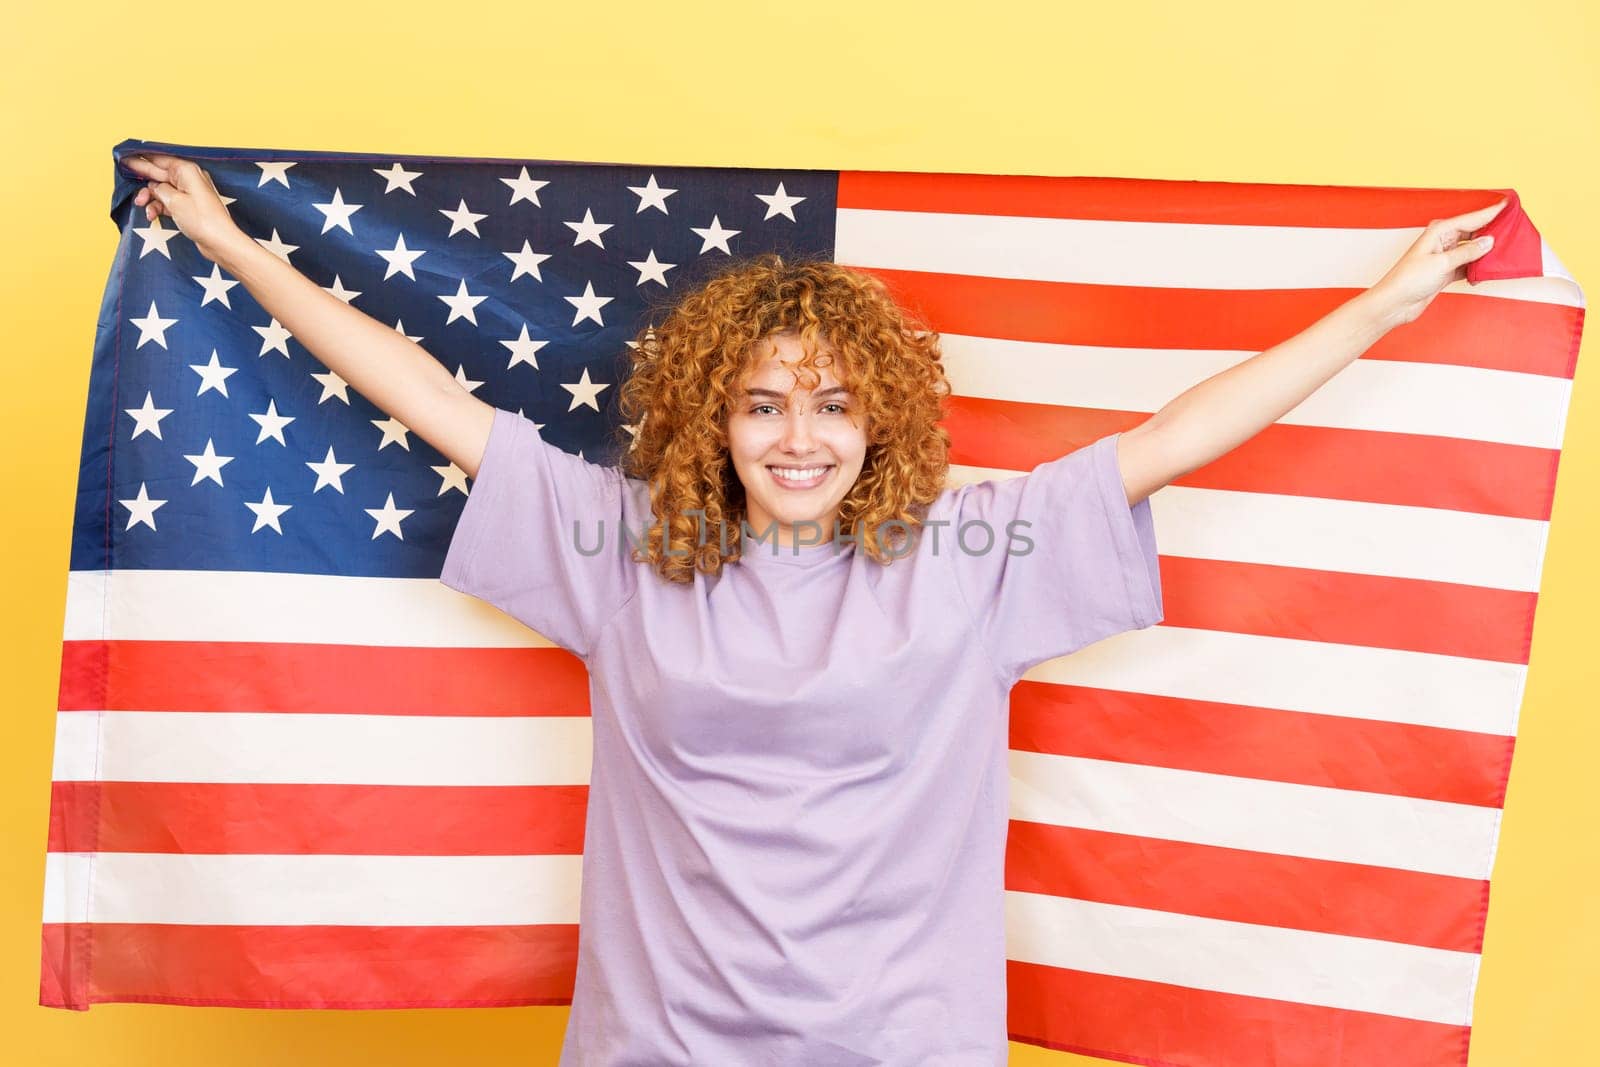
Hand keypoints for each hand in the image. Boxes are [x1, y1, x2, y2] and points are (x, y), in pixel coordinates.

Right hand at [123, 153, 242, 263]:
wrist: (220, 242)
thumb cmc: (203, 220)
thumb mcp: (174, 201)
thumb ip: (159, 189)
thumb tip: (154, 186)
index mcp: (187, 171)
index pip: (159, 161)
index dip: (142, 160)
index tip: (127, 158)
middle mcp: (189, 179)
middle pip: (160, 175)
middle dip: (144, 181)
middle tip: (126, 176)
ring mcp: (190, 193)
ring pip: (162, 190)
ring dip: (150, 198)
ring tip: (142, 205)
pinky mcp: (189, 207)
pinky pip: (168, 202)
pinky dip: (158, 207)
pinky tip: (152, 215)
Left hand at [1367, 199, 1508, 326]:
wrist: (1395, 303)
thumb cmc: (1409, 280)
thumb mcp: (1442, 263)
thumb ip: (1467, 253)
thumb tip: (1489, 242)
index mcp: (1440, 231)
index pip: (1472, 218)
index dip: (1492, 212)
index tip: (1510, 204)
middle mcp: (1443, 240)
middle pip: (1475, 232)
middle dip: (1494, 231)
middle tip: (1516, 229)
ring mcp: (1446, 256)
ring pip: (1474, 250)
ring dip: (1488, 252)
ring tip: (1508, 250)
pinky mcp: (1447, 271)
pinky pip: (1469, 265)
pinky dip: (1479, 268)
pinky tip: (1489, 270)